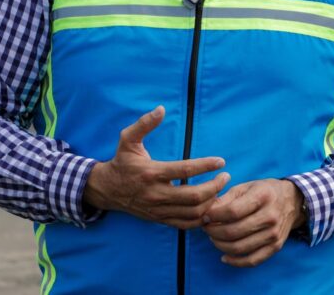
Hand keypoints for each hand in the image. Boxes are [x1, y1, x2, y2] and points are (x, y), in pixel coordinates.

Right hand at [83, 105, 229, 229]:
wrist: (107, 189)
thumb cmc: (121, 162)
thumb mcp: (128, 139)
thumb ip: (144, 123)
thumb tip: (161, 109)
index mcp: (151, 172)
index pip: (185, 170)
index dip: (206, 166)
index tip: (221, 161)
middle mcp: (156, 193)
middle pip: (194, 196)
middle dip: (215, 186)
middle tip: (225, 177)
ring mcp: (159, 209)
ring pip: (193, 212)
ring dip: (211, 202)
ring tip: (220, 190)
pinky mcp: (160, 219)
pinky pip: (186, 224)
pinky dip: (202, 218)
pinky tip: (209, 206)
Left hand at [201, 179, 306, 267]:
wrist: (291, 201)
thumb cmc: (264, 191)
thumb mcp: (245, 187)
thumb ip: (226, 198)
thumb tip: (207, 212)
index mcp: (262, 197)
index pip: (232, 211)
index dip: (214, 216)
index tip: (205, 216)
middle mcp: (270, 217)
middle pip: (234, 231)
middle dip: (213, 231)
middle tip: (206, 228)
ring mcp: (274, 234)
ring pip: (240, 247)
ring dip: (220, 245)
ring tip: (213, 238)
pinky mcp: (276, 247)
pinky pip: (253, 260)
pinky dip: (236, 261)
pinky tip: (224, 257)